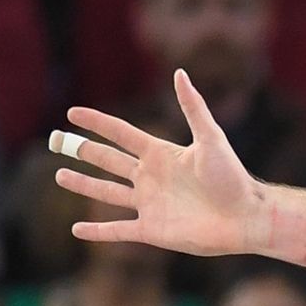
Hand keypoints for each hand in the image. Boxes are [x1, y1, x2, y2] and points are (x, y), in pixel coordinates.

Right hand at [53, 72, 260, 258]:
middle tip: (58, 141)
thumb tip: (180, 73)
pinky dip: (97, 232)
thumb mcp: (211, 139)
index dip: (97, 123)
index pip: (121, 134)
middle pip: (109, 161)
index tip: (72, 113)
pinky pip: (117, 230)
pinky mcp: (152, 230)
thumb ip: (193, 108)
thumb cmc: (233, 178)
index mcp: (161, 154)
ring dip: (84, 185)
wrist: (247, 218)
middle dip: (84, 151)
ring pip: (107, 193)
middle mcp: (151, 178)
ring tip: (60, 175)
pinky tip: (76, 231)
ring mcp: (150, 204)